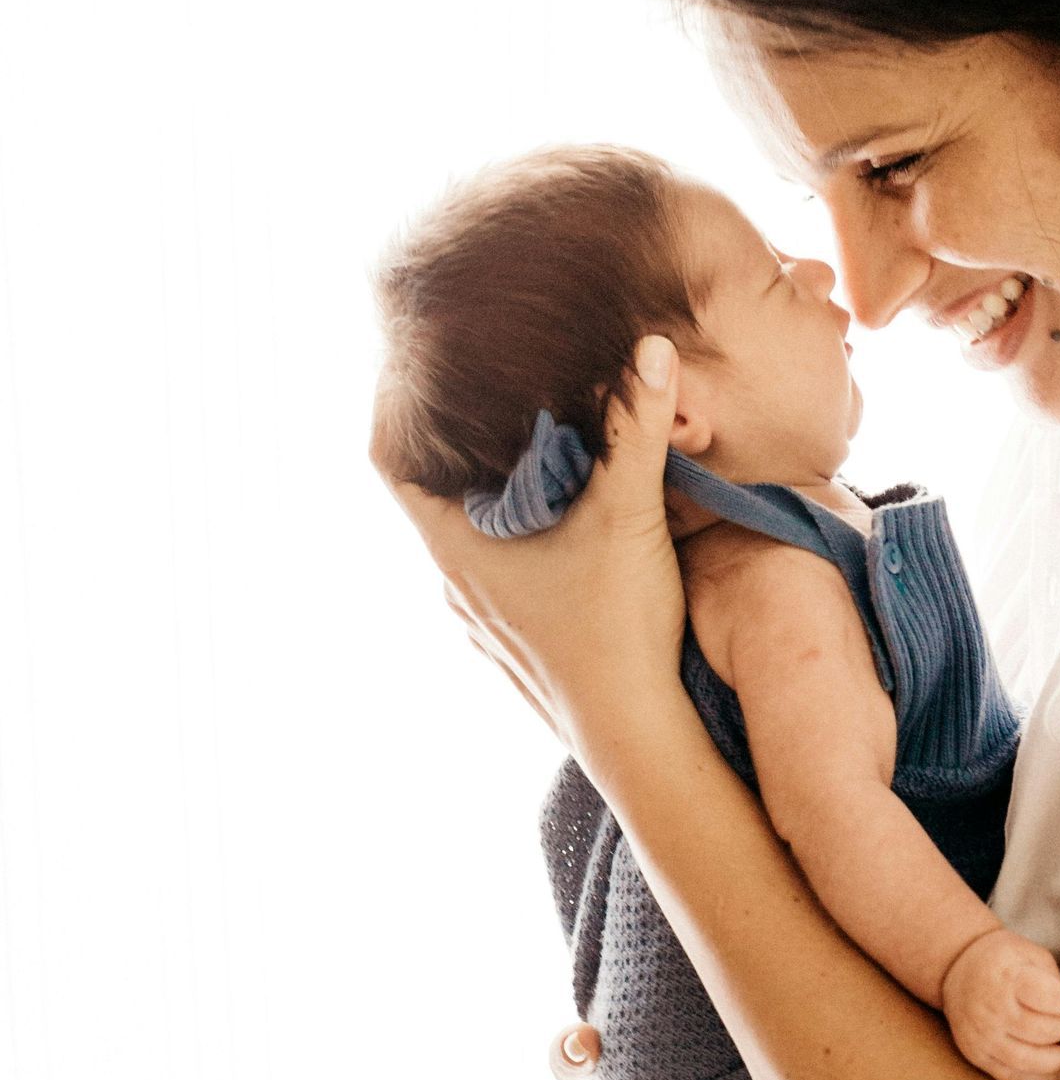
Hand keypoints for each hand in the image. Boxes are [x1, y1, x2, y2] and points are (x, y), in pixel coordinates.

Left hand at [374, 337, 687, 773]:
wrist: (635, 732)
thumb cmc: (618, 627)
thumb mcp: (628, 513)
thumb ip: (636, 427)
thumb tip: (651, 347)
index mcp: (457, 547)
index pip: (389, 462)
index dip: (396, 412)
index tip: (416, 373)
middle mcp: (456, 585)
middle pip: (434, 496)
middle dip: (464, 446)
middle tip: (495, 397)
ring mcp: (483, 621)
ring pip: (471, 540)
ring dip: (496, 498)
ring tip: (535, 455)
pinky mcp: (516, 644)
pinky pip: (500, 576)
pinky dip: (519, 539)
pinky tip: (566, 529)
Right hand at [939, 926, 1059, 1079]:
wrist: (955, 969)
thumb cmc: (1002, 960)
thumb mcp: (1028, 952)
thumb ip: (1052, 978)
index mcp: (1007, 978)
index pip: (1051, 998)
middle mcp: (991, 1009)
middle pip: (1043, 1032)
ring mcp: (981, 1036)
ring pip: (1028, 1061)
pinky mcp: (976, 1055)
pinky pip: (1011, 1076)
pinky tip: (1059, 1074)